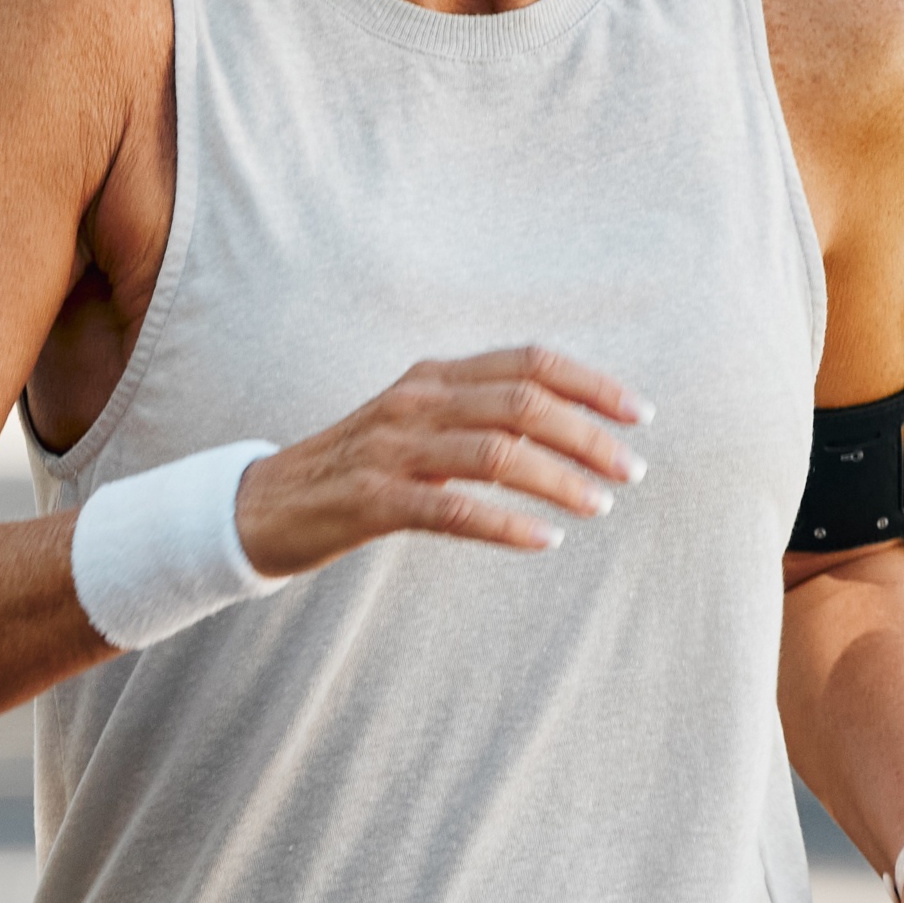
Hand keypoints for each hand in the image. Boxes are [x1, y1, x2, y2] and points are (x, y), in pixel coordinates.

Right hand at [233, 346, 649, 577]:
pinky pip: (454, 510)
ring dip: (559, 481)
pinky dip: (507, 526)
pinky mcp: (373, 500)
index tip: (640, 415)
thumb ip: (476, 413)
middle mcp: (415, 402)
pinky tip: (544, 540)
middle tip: (631, 471)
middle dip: (588, 436)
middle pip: (523, 405)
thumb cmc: (355, 469)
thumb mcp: (415, 423)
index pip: (529, 362)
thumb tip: (565, 424)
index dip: (591, 384)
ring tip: (598, 505)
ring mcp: (392, 449)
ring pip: (497, 455)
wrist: (264, 505)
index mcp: (432, 375)